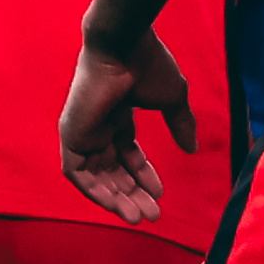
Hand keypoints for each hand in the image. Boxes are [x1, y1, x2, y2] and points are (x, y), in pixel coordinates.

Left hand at [59, 28, 196, 223]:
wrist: (124, 46)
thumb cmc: (148, 64)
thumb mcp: (172, 98)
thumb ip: (180, 124)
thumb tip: (191, 148)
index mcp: (118, 114)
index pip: (127, 153)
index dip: (143, 175)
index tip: (160, 192)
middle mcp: (99, 124)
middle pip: (112, 170)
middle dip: (132, 193)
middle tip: (152, 215)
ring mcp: (83, 130)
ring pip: (94, 176)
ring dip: (115, 199)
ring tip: (138, 216)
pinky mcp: (71, 134)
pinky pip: (77, 173)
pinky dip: (94, 191)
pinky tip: (116, 205)